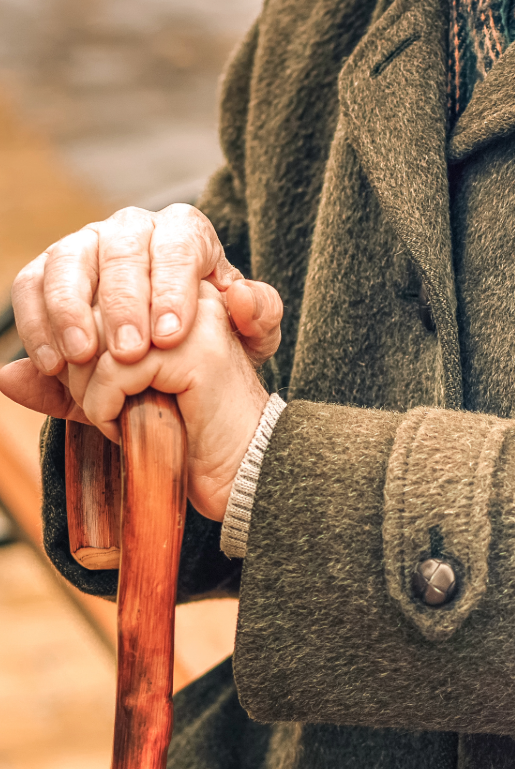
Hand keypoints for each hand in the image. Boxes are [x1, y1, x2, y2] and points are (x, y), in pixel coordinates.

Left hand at [0, 284, 270, 522]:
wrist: (237, 475)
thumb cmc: (180, 437)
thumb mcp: (108, 404)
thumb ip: (61, 384)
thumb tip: (7, 375)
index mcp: (164, 293)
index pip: (86, 298)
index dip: (69, 351)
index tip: (89, 392)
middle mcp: (181, 293)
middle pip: (87, 313)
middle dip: (78, 373)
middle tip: (105, 408)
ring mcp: (191, 316)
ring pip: (96, 336)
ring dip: (91, 391)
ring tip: (119, 418)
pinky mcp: (194, 349)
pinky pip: (116, 368)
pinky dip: (106, 407)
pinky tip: (129, 427)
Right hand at [10, 204, 281, 376]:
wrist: (169, 349)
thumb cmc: (213, 332)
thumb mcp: (249, 333)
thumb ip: (259, 315)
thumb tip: (241, 296)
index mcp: (184, 231)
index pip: (179, 245)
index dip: (172, 289)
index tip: (171, 337)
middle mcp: (132, 227)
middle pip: (121, 249)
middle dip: (123, 303)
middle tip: (128, 352)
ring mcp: (85, 244)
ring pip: (69, 259)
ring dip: (71, 309)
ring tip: (81, 357)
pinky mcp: (47, 270)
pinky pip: (32, 284)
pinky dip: (36, 322)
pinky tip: (52, 364)